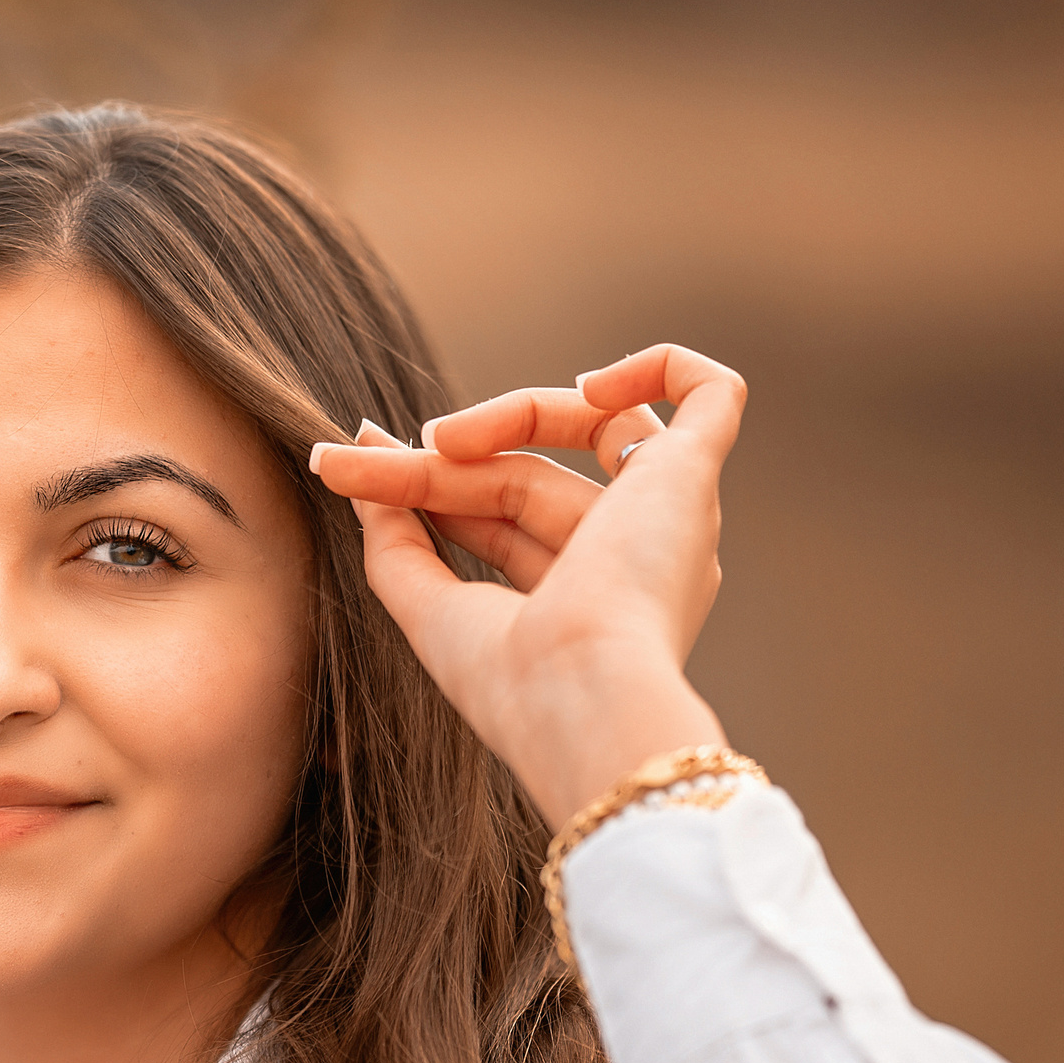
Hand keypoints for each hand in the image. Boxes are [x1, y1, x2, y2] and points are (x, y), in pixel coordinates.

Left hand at [308, 344, 743, 827]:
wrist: (580, 695)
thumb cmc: (513, 682)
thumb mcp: (430, 609)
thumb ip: (396, 540)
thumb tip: (363, 462)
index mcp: (586, 599)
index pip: (502, 514)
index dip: (430, 480)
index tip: (353, 459)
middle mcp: (636, 558)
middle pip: (531, 474)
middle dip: (441, 462)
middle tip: (366, 454)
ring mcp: (671, 517)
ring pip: (590, 429)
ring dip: (506, 416)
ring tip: (437, 438)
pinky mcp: (694, 478)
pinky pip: (710, 395)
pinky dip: (657, 367)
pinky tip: (591, 382)